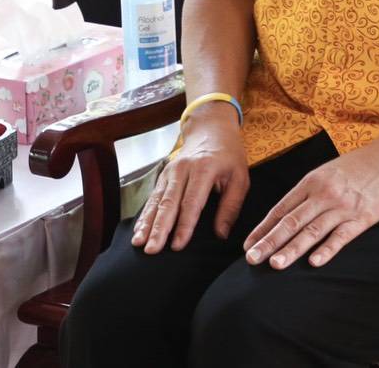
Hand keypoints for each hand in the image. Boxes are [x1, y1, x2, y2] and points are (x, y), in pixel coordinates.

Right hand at [131, 109, 247, 253]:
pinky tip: (138, 230)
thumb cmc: (229, 155)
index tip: (177, 246)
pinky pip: (152, 197)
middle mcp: (183, 170)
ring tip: (138, 243)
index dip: (184, 225)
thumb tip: (221, 234)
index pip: (191, 202)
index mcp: (204, 169)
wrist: (211, 128)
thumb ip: (231, 207)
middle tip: (151, 249)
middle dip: (159, 228)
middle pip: (169, 203)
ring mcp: (170, 171)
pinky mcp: (164, 175)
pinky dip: (145, 214)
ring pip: (156, 200)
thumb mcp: (240, 177)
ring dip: (147, 223)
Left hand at [243, 132, 378, 269]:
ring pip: (312, 231)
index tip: (248, 245)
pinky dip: (327, 249)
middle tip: (252, 259)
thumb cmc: (354, 168)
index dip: (263, 229)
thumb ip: (305, 194)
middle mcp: (323, 194)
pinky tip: (314, 262)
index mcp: (311, 182)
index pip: (281, 209)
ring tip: (275, 264)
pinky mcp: (362, 218)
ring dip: (292, 249)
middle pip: (292, 221)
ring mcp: (342, 207)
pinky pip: (342, 236)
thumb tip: (281, 217)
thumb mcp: (324, 173)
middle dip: (270, 242)